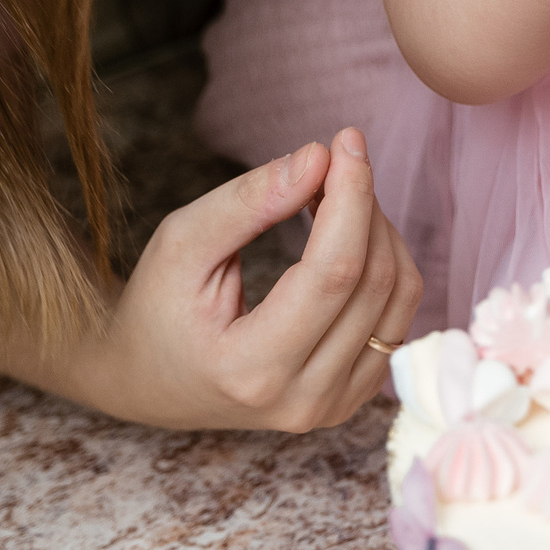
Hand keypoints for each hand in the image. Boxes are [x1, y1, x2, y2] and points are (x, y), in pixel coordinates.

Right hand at [81, 128, 423, 430]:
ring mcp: (334, 407)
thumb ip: (250, 201)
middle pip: (373, 280)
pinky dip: (386, 261)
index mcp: (251, 370)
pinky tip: (348, 237)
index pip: (334, 272)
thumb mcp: (182, 243)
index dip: (351, 196)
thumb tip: (319, 158)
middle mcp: (302, 401)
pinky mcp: (354, 396)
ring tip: (336, 197)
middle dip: (364, 203)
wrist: (149, 381)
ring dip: (380, 229)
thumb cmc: (159, 308)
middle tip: (333, 161)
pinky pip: (399, 315)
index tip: (346, 141)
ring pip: (399, 295)